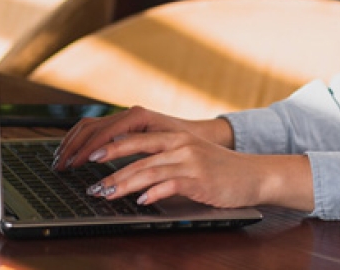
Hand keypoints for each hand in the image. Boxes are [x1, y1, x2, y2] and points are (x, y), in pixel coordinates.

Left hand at [52, 106, 313, 210]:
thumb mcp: (190, 157)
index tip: (86, 157)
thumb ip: (163, 160)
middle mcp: (180, 144)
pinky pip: (170, 185)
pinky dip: (153, 193)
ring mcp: (190, 161)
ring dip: (123, 184)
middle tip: (88, 180)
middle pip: (137, 152)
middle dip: (109, 166)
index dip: (109, 146)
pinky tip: (140, 202)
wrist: (253, 175)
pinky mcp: (199, 179)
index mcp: (174, 137)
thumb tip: (130, 173)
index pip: (135, 138)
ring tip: (105, 195)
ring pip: (148, 170)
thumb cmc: (219, 170)